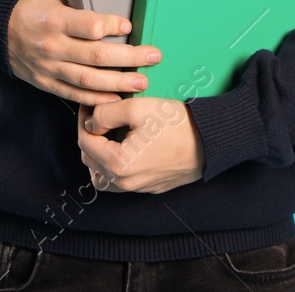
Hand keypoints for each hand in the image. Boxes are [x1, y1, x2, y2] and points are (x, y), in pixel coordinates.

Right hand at [6, 0, 161, 104]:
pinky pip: (75, 94)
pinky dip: (97, 98)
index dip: (114, 25)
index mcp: (54, 20)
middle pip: (97, 56)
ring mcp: (49, 68)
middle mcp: (52, 46)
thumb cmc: (29, 7)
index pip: (90, 26)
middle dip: (129, 58)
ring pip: (89, 80)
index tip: (130, 24)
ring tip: (142, 82)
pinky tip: (117, 98)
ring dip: (119, 83)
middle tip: (153, 56)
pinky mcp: (47, 83)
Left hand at [77, 97, 204, 193]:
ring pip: (102, 176)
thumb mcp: (137, 108)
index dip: (83, 120)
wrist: (211, 141)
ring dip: (98, 156)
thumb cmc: (177, 124)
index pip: (85, 142)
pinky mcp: (150, 187)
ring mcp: (138, 188)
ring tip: (106, 135)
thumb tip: (91, 122)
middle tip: (97, 116)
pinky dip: (114, 167)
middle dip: (90, 136)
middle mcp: (125, 182)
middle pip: (90, 160)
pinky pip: (121, 182)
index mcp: (118, 164)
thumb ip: (106, 113)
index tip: (89, 106)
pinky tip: (123, 149)